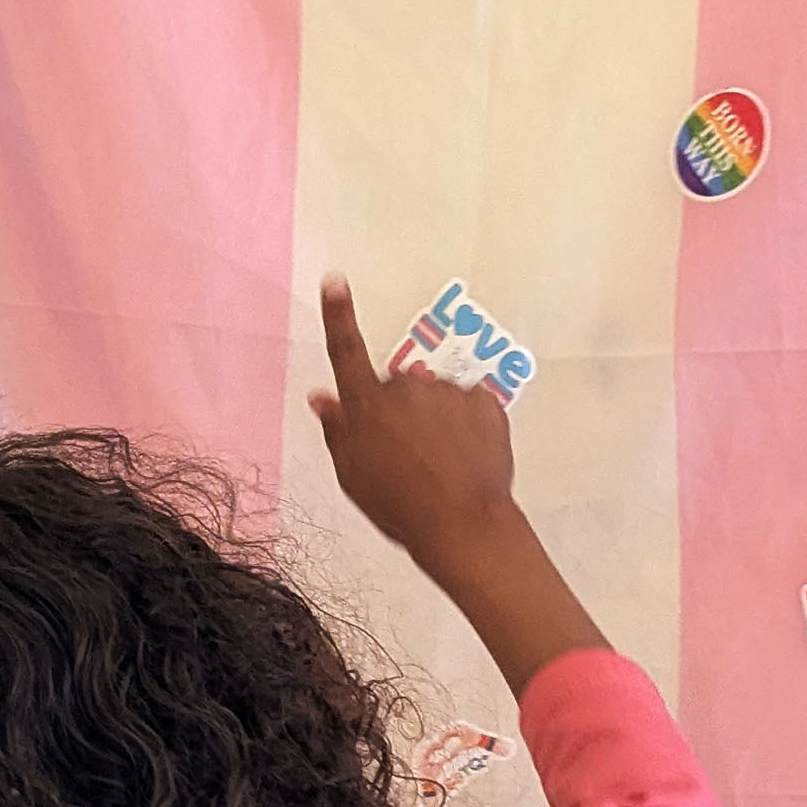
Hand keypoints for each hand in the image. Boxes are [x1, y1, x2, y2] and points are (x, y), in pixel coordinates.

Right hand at [308, 278, 605, 691]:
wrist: (462, 525)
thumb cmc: (400, 507)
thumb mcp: (353, 475)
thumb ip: (338, 430)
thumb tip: (322, 398)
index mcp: (367, 404)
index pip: (346, 349)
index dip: (338, 314)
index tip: (335, 280)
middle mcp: (405, 387)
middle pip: (398, 387)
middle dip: (402, 411)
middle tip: (408, 457)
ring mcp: (447, 392)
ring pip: (437, 399)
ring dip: (437, 422)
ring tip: (440, 466)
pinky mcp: (484, 402)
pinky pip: (471, 409)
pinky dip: (468, 429)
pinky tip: (465, 461)